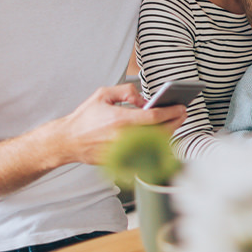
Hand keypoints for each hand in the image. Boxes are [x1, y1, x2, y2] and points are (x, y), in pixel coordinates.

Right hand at [56, 83, 186, 164]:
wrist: (69, 141)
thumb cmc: (85, 118)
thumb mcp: (103, 94)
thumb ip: (126, 91)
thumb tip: (144, 99)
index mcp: (121, 119)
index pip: (155, 117)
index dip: (171, 112)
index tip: (181, 107)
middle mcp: (125, 137)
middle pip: (160, 132)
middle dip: (175, 122)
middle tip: (182, 114)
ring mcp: (125, 151)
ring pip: (155, 143)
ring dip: (168, 132)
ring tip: (173, 122)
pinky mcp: (122, 160)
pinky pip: (145, 152)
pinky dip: (155, 144)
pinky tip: (160, 135)